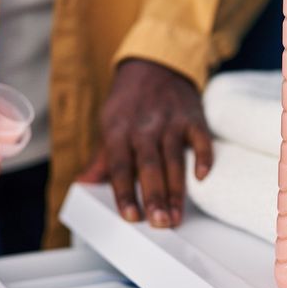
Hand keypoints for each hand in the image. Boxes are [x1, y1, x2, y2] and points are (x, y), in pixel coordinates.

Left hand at [80, 59, 212, 227]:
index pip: (121, 167)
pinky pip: (200, 140)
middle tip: (160, 223)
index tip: (131, 216)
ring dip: (177, 190)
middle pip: (150, 167)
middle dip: (155, 197)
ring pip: (174, 159)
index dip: (126, 193)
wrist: (155, 64)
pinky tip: (202, 178)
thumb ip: (101, 159)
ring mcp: (171, 122)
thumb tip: (83, 184)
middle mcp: (145, 127)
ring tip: (177, 216)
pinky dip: (203, 158)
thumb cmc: (130, 103)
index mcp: (119, 131)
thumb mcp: (109, 125)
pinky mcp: (193, 118)